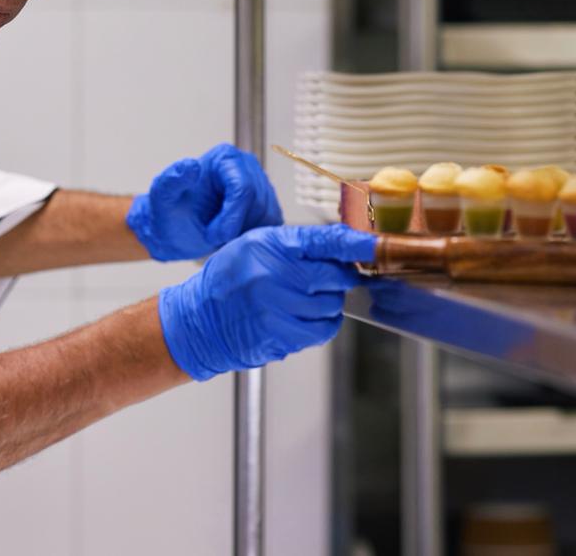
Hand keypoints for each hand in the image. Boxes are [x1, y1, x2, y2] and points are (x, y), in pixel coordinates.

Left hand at [126, 143, 282, 260]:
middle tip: (212, 237)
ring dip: (243, 233)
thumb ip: (172, 180)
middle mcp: (248, 166)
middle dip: (236, 227)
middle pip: (259, 204)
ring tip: (219, 235)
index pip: (244, 188)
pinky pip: (270, 227)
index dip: (232, 217)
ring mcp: (261, 185)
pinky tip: (231, 237)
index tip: (214, 236)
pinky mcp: (268, 205)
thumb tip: (191, 165)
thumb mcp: (163, 197)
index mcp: (225, 158)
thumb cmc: (170, 213)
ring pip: (267, 216)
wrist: (176, 230)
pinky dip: (251, 237)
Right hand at [157, 223, 376, 379]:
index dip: (355, 244)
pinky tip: (304, 317)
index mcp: (269, 245)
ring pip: (332, 304)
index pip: (324, 241)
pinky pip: (322, 329)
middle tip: (329, 277)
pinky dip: (322, 323)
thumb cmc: (229, 279)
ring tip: (302, 298)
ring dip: (328, 302)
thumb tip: (343, 247)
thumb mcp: (255, 246)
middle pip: (335, 276)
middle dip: (341, 277)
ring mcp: (278, 306)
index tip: (377, 245)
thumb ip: (296, 245)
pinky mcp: (281, 334)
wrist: (199, 320)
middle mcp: (274, 274)